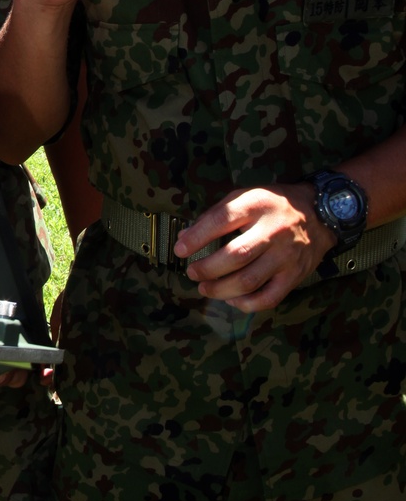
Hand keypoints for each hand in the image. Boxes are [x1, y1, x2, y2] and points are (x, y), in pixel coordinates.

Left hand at [174, 182, 337, 310]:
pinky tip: (232, 299)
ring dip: (220, 290)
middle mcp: (273, 230)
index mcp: (257, 205)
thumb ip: (215, 216)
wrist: (322, 213)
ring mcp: (286, 256)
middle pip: (235, 256)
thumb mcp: (246, 196)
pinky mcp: (295, 276)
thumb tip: (184, 238)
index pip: (221, 220)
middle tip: (192, 272)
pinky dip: (245, 304)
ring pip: (248, 281)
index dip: (196, 237)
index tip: (179, 249)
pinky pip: (268, 298)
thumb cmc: (274, 205)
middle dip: (207, 268)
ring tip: (204, 287)